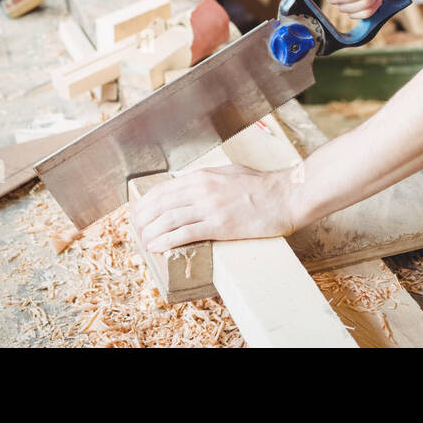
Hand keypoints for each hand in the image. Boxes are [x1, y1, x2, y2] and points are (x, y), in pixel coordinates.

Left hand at [129, 164, 297, 253]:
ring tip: (144, 244)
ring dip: (150, 234)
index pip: (162, 190)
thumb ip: (207, 182)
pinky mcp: (219, 225)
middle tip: (137, 233)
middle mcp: (201, 190)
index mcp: (202, 177)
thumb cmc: (261, 186)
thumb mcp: (228, 174)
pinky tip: (156, 247)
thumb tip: (190, 188)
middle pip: (159, 205)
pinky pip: (183, 234)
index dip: (145, 205)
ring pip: (167, 220)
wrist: (286, 196)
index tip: (139, 216)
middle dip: (142, 220)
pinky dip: (165, 241)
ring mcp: (209, 207)